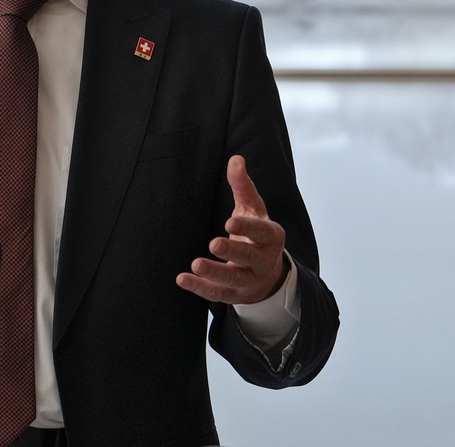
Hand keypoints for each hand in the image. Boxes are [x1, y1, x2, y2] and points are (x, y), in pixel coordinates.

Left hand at [176, 154, 288, 304]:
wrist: (267, 274)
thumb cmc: (256, 234)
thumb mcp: (253, 209)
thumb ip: (243, 186)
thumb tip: (235, 159)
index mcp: (271, 237)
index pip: (262, 233)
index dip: (247, 228)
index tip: (230, 221)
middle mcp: (263, 261)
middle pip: (249, 258)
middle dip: (232, 251)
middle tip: (213, 243)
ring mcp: (250, 280)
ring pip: (234, 279)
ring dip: (214, 273)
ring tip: (195, 264)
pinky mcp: (235, 295)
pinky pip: (218, 294)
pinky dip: (200, 288)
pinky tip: (183, 279)